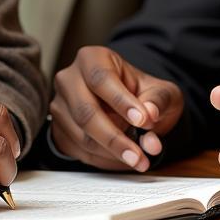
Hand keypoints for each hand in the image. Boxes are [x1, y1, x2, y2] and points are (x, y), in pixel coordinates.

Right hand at [49, 46, 183, 170]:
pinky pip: (79, 152)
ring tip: (138, 159)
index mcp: (92, 58)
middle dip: (115, 138)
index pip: (102, 79)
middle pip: (86, 112)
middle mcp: (69, 79)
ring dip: (112, 154)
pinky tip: (123, 161)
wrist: (128, 106)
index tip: (143, 121)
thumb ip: (158, 101)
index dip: (121, 102)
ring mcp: (60, 106)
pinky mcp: (58, 131)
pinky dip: (104, 161)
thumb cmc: (143, 94)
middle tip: (140, 155)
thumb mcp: (161, 91)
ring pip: (82, 136)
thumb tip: (150, 114)